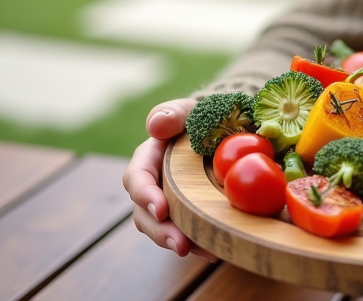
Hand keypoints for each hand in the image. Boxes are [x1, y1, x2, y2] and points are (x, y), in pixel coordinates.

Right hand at [122, 98, 216, 260]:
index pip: (138, 177)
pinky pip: (184, 233)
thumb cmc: (203, 118)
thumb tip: (155, 126)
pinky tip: (214, 250)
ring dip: (177, 242)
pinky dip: (196, 244)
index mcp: (149, 157)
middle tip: (179, 244)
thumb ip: (174, 113)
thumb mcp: (191, 110)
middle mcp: (153, 183)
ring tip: (203, 252)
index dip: (145, 195)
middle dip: (160, 231)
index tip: (161, 209)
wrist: (224, 131)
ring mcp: (168, 201)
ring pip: (161, 228)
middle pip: (144, 213)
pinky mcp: (184, 214)